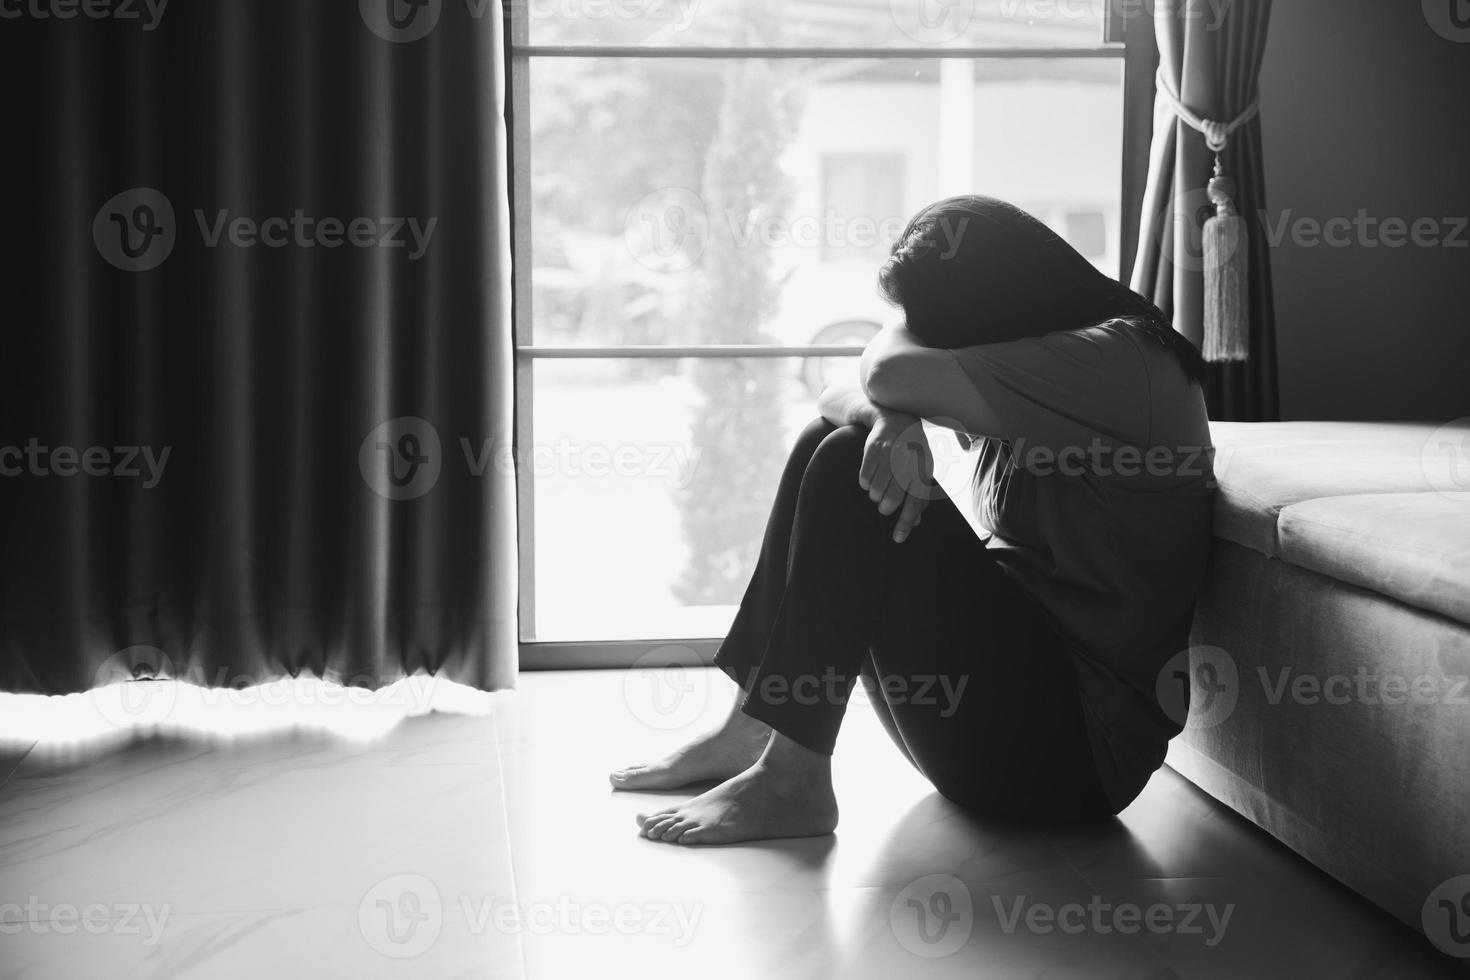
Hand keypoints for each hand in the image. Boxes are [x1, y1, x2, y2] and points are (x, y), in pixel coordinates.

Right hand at [859, 411, 936, 542]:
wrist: (895, 419)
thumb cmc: (911, 451)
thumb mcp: (920, 470)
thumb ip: (919, 495)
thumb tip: (916, 522)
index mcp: (923, 469)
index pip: (916, 501)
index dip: (906, 521)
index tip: (897, 539)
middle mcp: (909, 461)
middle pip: (893, 498)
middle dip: (886, 507)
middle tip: (884, 507)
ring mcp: (891, 453)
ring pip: (876, 490)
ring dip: (875, 494)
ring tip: (878, 488)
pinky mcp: (874, 448)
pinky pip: (864, 478)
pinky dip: (865, 483)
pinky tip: (870, 476)